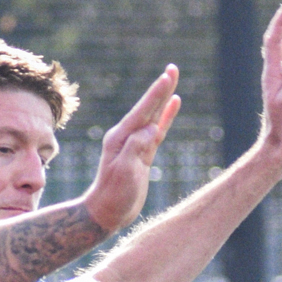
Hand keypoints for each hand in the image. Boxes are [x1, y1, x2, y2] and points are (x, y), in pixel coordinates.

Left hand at [80, 66, 181, 232]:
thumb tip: (152, 130)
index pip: (142, 111)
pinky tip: (174, 104)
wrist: (107, 213)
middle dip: (161, 88)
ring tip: (173, 79)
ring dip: (164, 98)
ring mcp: (135, 143)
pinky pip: (158, 129)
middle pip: (148, 107)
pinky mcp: (143, 153)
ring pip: (154, 115)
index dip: (156, 94)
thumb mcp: (124, 171)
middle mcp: (127, 136)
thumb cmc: (113, 194)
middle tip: (173, 69)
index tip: (167, 77)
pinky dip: (166, 116)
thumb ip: (136, 147)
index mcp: (120, 137)